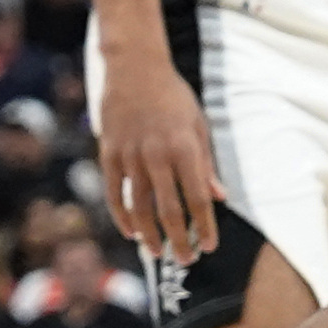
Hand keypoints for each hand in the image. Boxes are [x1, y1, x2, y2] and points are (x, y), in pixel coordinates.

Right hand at [96, 52, 223, 261]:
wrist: (134, 68)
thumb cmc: (173, 96)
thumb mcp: (198, 124)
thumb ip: (206, 163)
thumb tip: (218, 197)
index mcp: (184, 148)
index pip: (198, 198)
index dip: (205, 226)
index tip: (210, 246)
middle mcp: (156, 155)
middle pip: (168, 209)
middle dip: (180, 239)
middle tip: (187, 259)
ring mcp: (130, 155)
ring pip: (139, 206)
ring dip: (150, 234)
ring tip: (159, 253)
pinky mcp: (109, 153)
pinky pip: (114, 192)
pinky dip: (122, 215)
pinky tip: (131, 232)